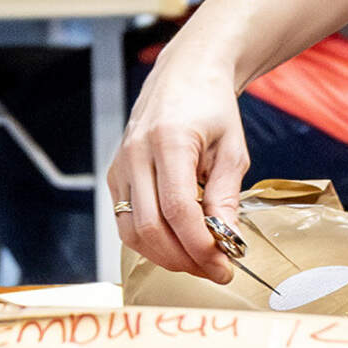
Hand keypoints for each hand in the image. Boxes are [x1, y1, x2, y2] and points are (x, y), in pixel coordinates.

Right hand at [106, 46, 251, 282]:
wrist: (185, 77)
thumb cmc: (211, 109)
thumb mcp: (231, 151)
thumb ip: (226, 197)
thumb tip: (227, 243)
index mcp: (168, 141)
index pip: (177, 210)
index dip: (199, 246)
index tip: (224, 265)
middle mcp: (136, 154)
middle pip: (149, 228)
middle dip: (184, 259)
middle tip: (214, 270)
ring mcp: (120, 166)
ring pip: (132, 232)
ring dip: (165, 256)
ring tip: (198, 261)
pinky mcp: (115, 176)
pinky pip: (126, 222)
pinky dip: (151, 242)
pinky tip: (178, 243)